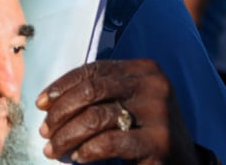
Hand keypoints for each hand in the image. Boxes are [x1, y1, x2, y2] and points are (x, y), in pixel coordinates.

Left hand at [36, 59, 197, 163]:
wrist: (185, 163)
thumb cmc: (146, 130)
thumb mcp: (128, 103)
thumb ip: (100, 94)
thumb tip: (49, 101)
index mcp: (144, 69)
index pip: (93, 70)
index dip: (62, 85)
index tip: (41, 103)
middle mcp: (154, 85)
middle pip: (91, 91)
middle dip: (60, 111)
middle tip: (45, 130)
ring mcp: (159, 113)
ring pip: (96, 117)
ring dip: (66, 135)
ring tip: (53, 148)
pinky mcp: (159, 142)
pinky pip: (109, 142)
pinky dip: (87, 150)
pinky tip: (78, 157)